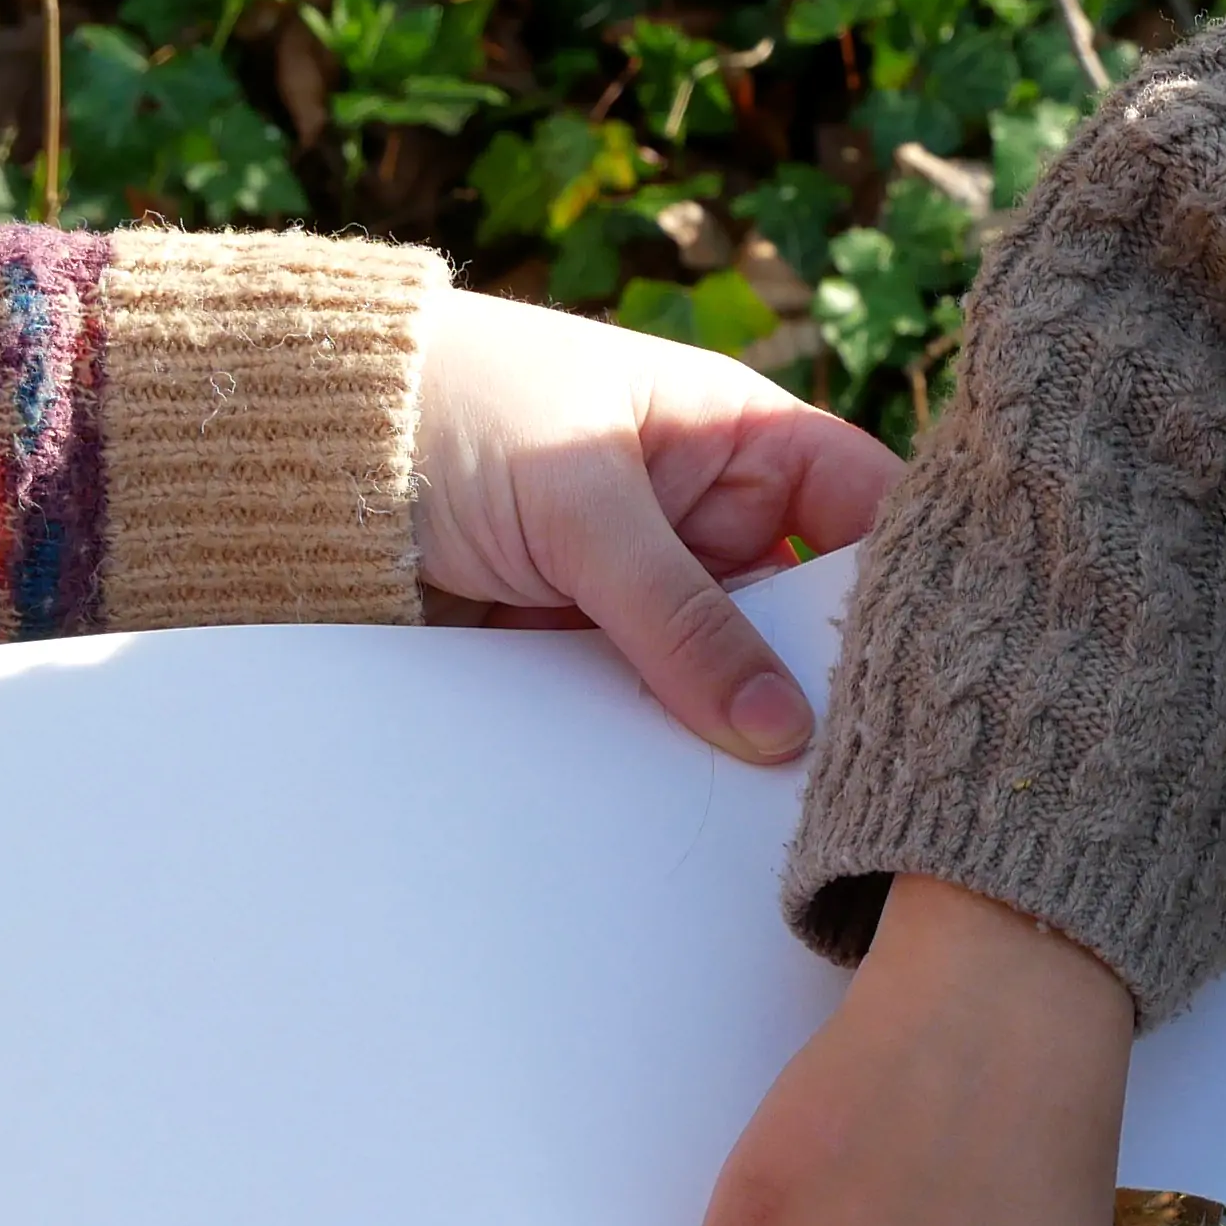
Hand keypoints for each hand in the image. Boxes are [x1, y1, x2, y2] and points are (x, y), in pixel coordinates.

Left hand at [407, 288, 897, 764]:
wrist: (284, 454)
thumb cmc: (447, 413)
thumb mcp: (580, 504)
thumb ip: (680, 617)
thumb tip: (781, 731)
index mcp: (734, 435)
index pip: (865, 508)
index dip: (910, 578)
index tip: (941, 669)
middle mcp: (706, 518)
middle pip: (806, 615)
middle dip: (827, 686)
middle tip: (866, 772)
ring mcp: (644, 596)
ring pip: (729, 680)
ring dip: (742, 734)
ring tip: (788, 812)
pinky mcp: (579, 658)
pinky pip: (647, 715)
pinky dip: (665, 755)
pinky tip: (696, 809)